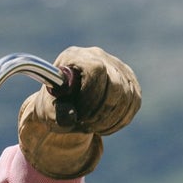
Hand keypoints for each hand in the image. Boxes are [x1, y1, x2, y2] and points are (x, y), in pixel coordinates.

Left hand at [18, 46, 141, 179]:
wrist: (65, 104)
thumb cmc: (54, 104)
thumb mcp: (48, 111)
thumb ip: (57, 113)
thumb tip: (71, 116)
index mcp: (75, 56)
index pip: (96, 69)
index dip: (91, 95)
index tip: (80, 115)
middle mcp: (99, 56)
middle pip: (116, 84)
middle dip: (101, 112)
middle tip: (86, 125)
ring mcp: (118, 67)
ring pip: (127, 96)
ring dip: (110, 119)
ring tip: (92, 126)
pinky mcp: (130, 82)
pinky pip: (134, 103)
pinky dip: (120, 120)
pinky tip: (103, 125)